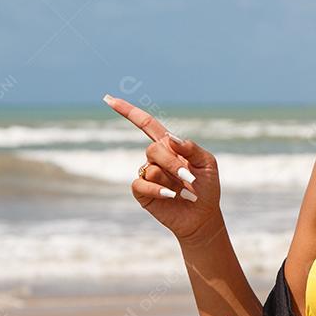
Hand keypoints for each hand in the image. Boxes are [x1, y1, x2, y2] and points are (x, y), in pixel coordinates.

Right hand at [102, 93, 223, 244]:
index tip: (108, 99)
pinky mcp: (142, 192)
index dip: (128, 111)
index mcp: (170, 146)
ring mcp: (147, 174)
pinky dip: (157, 188)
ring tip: (183, 191)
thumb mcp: (207, 163)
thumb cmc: (206, 187)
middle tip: (190, 179)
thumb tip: (170, 138)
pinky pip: (141, 183)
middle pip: (153, 149)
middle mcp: (155, 158)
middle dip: (173, 163)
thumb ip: (191, 148)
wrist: (202, 215)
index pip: (146, 124)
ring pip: (150, 167)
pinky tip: (170, 195)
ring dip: (170, 178)